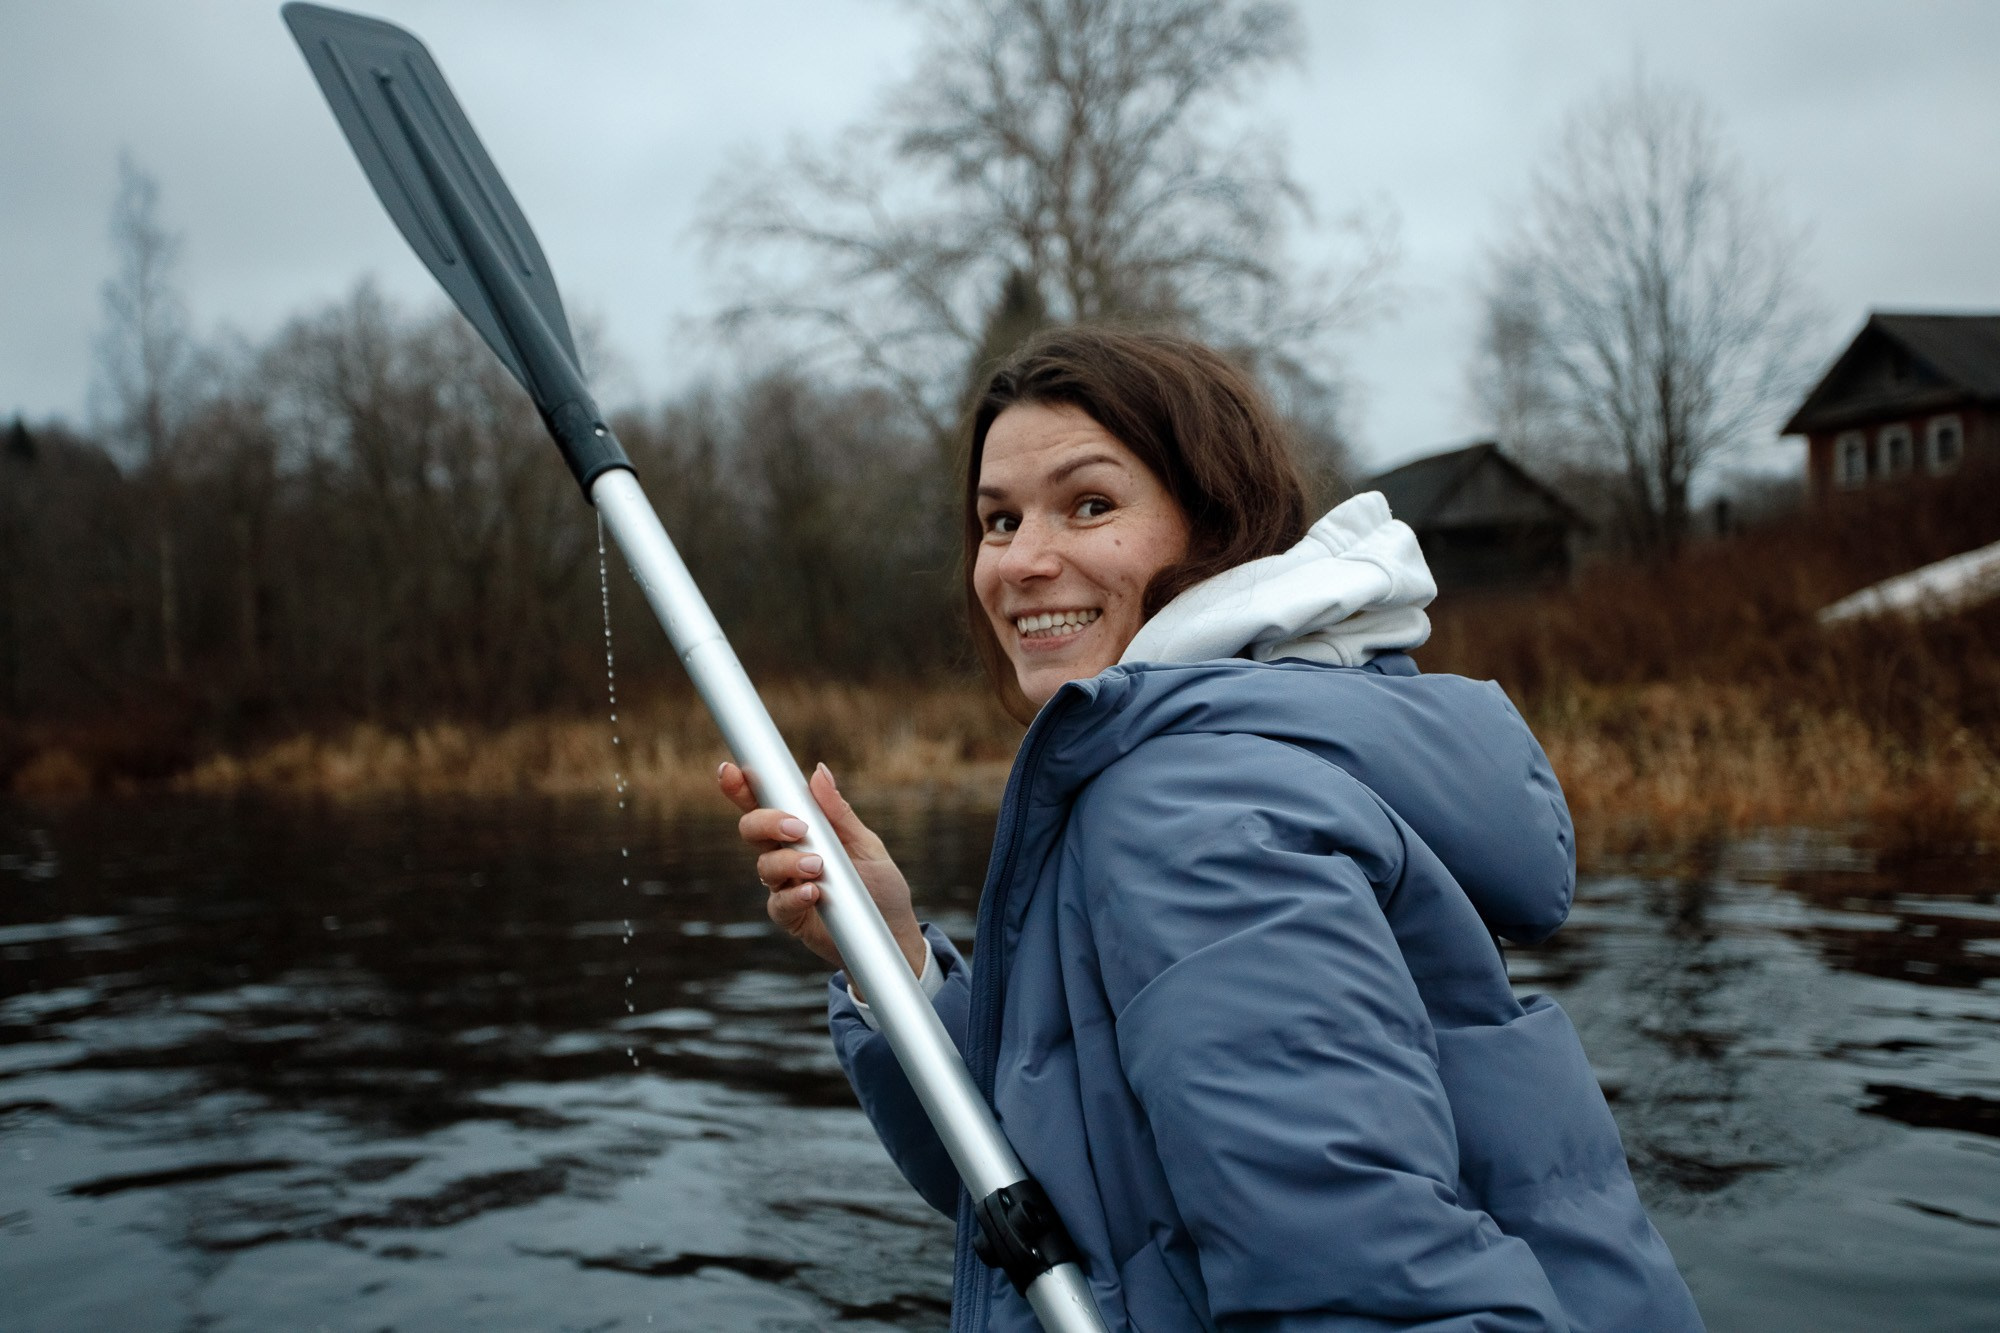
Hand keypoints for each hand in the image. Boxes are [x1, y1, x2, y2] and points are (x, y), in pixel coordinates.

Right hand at [717, 760, 927, 1000]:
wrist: (891, 932)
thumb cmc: (879, 885)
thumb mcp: (866, 843)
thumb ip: (838, 813)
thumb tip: (819, 772)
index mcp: (802, 830)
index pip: (766, 804)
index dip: (742, 787)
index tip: (730, 770)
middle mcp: (786, 855)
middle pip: (752, 830)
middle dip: (767, 822)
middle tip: (797, 829)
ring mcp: (785, 885)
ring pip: (764, 866)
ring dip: (788, 862)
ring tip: (818, 867)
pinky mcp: (790, 915)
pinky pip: (778, 904)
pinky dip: (794, 895)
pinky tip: (813, 892)